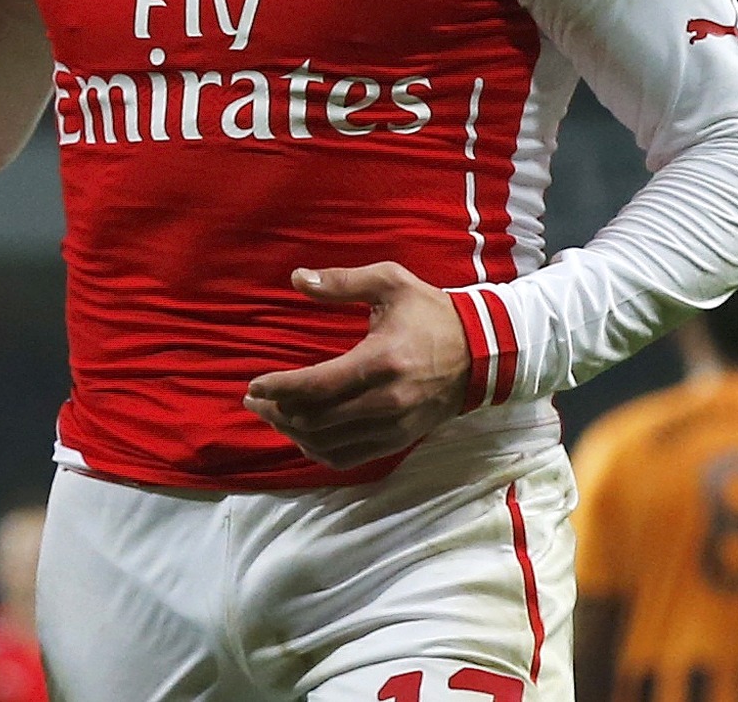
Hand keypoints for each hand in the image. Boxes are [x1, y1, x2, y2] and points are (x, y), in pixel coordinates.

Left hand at [242, 262, 470, 470]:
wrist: (483, 352)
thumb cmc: (431, 313)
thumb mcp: (391, 282)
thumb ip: (342, 282)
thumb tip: (296, 279)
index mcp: (381, 360)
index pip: (317, 385)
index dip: (280, 388)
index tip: (254, 386)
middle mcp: (387, 401)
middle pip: (316, 419)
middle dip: (277, 412)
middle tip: (254, 401)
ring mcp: (395, 426)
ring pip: (329, 444)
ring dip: (293, 433)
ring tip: (272, 415)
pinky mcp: (400, 440)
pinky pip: (350, 458)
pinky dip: (319, 451)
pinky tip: (302, 436)